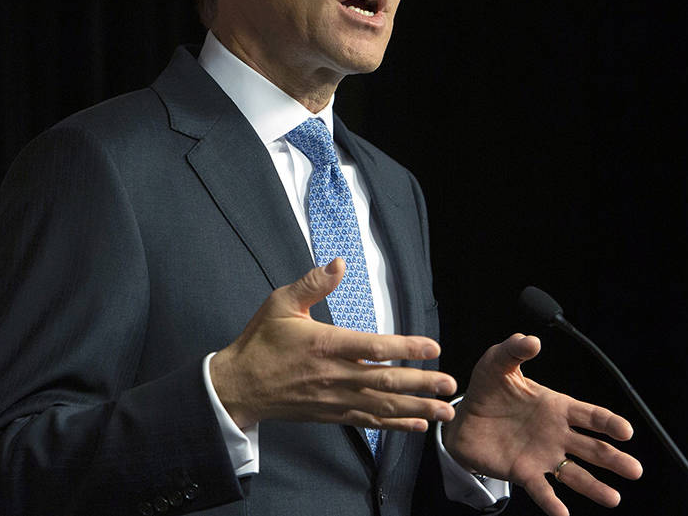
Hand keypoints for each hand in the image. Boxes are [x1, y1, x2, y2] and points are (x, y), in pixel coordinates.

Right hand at [209, 258, 457, 430]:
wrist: (238, 386)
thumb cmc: (260, 342)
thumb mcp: (281, 303)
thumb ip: (313, 284)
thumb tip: (340, 262)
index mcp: (325, 345)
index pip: (373, 346)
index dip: (405, 347)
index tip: (432, 347)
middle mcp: (334, 375)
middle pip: (385, 381)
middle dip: (421, 384)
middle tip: (449, 384)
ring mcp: (334, 399)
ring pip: (382, 406)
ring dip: (416, 409)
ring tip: (444, 411)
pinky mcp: (331, 414)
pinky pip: (369, 421)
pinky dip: (395, 425)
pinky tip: (417, 425)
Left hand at [442, 334, 642, 515]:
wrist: (463, 418)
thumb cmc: (487, 389)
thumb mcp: (498, 363)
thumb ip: (514, 349)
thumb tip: (532, 339)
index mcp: (557, 407)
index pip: (590, 415)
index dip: (609, 423)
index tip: (626, 432)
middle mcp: (556, 434)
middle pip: (592, 449)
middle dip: (614, 459)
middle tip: (635, 470)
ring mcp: (543, 456)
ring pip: (575, 474)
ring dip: (595, 487)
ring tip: (614, 499)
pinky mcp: (524, 472)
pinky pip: (542, 490)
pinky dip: (552, 503)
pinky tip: (563, 515)